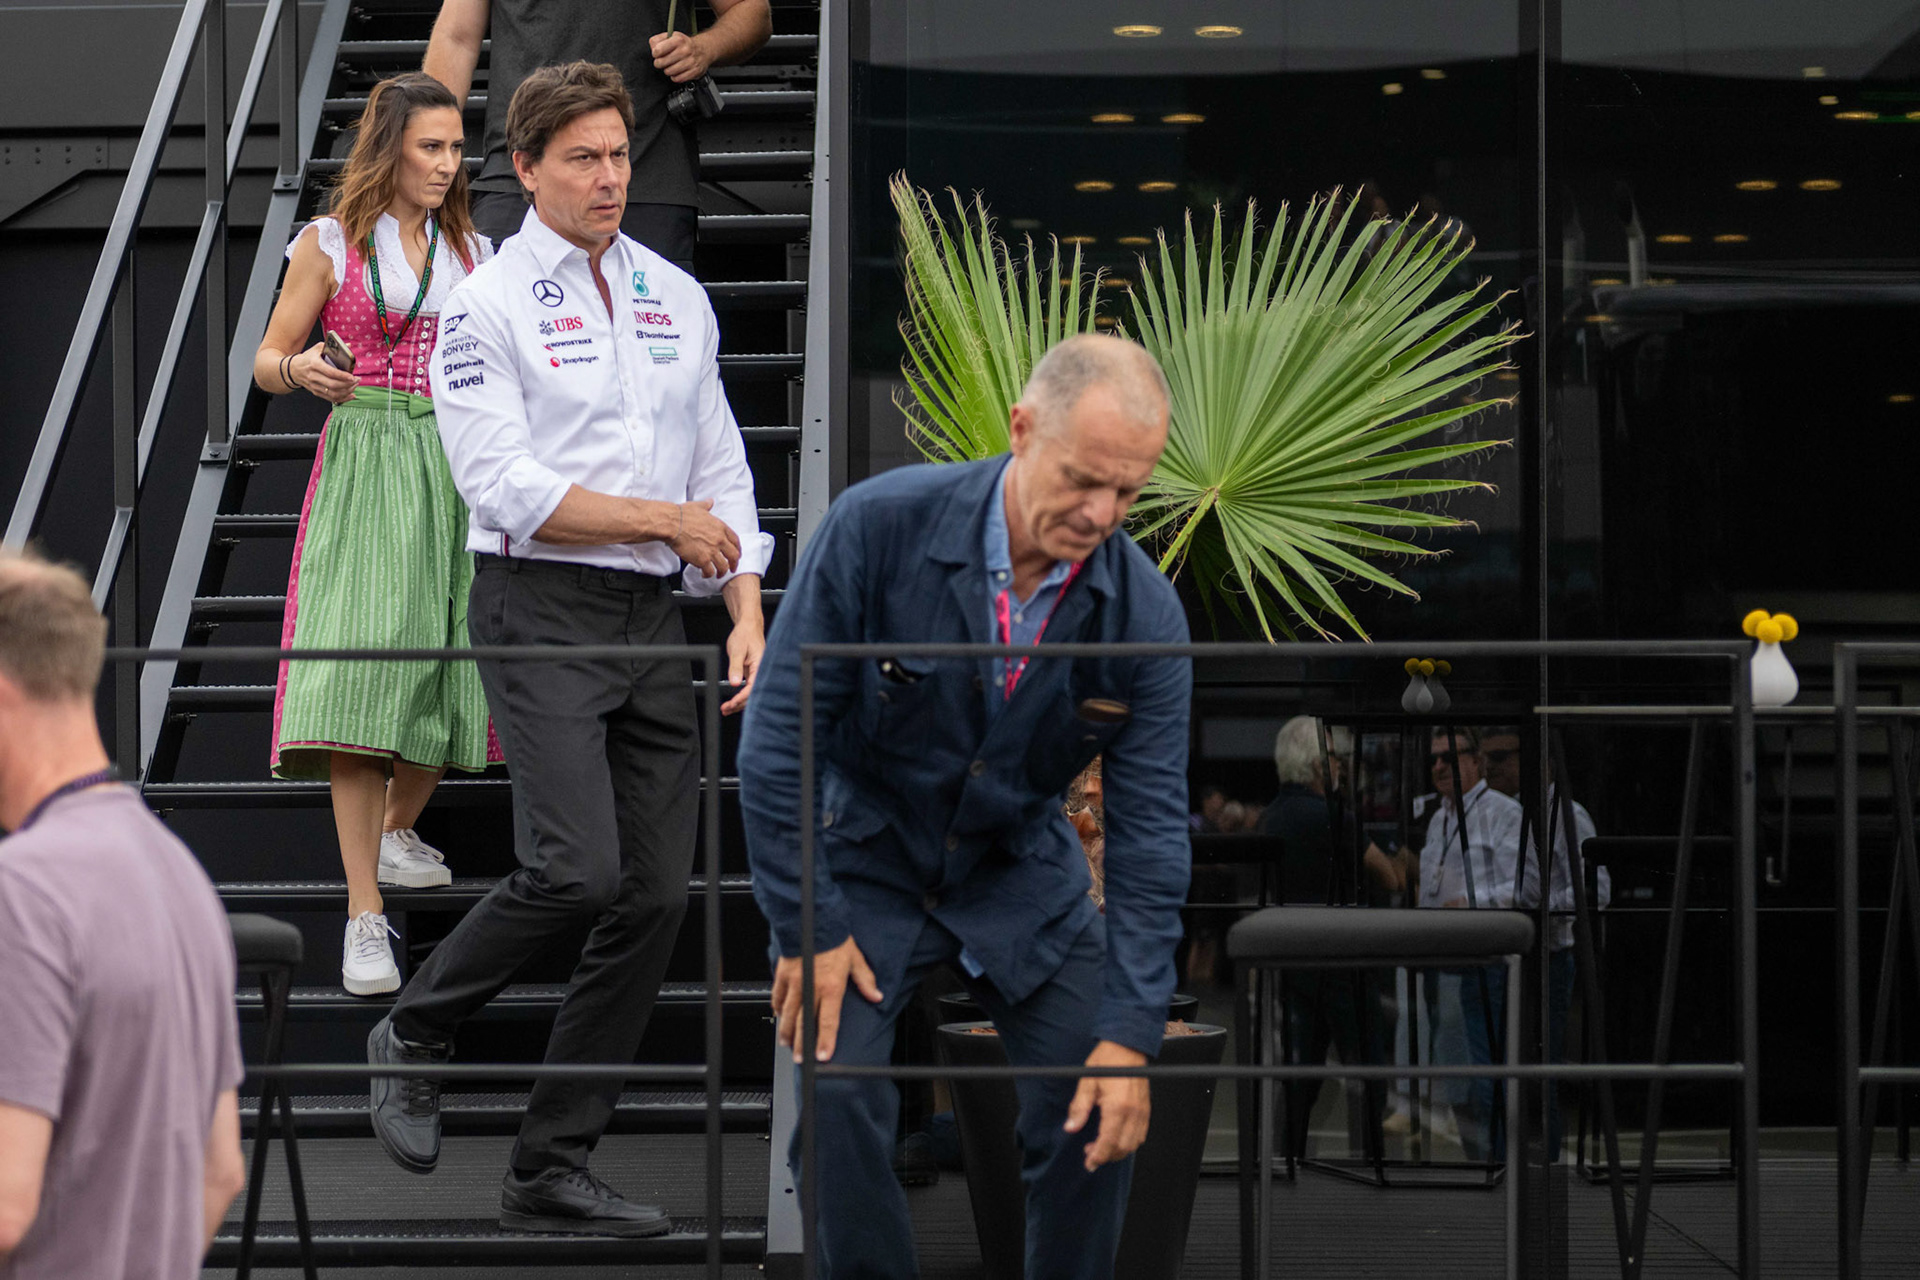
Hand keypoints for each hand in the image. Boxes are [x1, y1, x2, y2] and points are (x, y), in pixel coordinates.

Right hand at [293, 342, 356, 404]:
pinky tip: (351, 395)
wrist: (292, 370)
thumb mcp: (317, 349)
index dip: (342, 376)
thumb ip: (332, 347)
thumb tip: (348, 346)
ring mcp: (314, 386)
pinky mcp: (316, 392)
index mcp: (314, 364)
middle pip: (333, 385)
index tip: (353, 377)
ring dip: (347, 391)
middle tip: (357, 380)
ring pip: (333, 393)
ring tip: (355, 386)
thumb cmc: (307, 358)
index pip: (330, 372)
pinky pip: (331, 399)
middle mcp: (313, 376)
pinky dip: (343, 399)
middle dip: (348, 384)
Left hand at [650, 31, 712, 82]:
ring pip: (669, 72)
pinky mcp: (694, 72)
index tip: (657, 53)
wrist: (703, 50)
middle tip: (663, 61)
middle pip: (661, 63)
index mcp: (678, 40)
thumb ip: (658, 40)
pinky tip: (678, 71)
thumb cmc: (684, 44)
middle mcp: (685, 50)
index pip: (658, 50)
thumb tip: (653, 49)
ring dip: (668, 70)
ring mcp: (690, 62)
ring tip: (672, 65)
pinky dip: (675, 76)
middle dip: (659, 63)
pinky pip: (677, 79)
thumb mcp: (671, 36)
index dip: (655, 53)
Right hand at [670, 500, 741, 578]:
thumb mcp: (698, 507)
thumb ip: (706, 505)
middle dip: (734, 564)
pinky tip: (705, 574)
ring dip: (721, 572)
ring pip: (723, 566)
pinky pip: (710, 571)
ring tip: (718, 574)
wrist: (672, 523)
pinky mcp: (702, 560)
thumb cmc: (682, 515)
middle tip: (732, 568)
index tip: (736, 554)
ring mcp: (712, 550)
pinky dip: (708, 575)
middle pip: (734, 555)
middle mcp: (719, 539)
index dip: (737, 549)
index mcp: (720, 527)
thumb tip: (710, 502)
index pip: (735, 540)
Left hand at [721, 617, 763, 714]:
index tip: (732, 703)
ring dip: (738, 702)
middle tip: (726, 709)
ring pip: (749, 693)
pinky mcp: (751, 674)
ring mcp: (756, 673)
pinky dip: (739, 696)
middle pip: (752, 694)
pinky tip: (732, 702)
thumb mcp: (737, 650)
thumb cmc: (745, 635)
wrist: (747, 627)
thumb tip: (734, 683)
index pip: (752, 687)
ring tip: (726, 709)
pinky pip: (747, 688)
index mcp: (760, 666)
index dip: (742, 697)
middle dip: (739, 704)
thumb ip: (735, 667)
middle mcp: (760, 671)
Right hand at [772, 936, 882, 1062]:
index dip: (825, 1041)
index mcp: (831, 986)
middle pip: (804, 1023)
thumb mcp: (855, 959)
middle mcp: (811, 987)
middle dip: (802, 1044)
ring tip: (787, 1043)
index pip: (828, 1021)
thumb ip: (865, 980)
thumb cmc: (835, 938)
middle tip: (800, 1059)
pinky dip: (778, 1009)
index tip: (822, 1056)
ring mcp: (794, 982)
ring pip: (788, 1014)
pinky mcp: (783, 975)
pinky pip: (778, 997)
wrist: (813, 920)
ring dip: (787, 1031)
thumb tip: (877, 996)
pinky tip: (779, 1017)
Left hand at [1064, 1040, 1150, 1170]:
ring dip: (1117, 1151)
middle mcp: (1133, 1113)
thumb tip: (1070, 1127)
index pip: (1109, 1142)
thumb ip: (1079, 1108)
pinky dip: (1128, 1142)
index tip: (1089, 1163)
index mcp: (1118, 1107)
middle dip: (1106, 1156)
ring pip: (1133, 1144)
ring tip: (1100, 1146)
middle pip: (1122, 1148)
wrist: (1127, 1048)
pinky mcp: (1146, 1110)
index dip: (1098, 1156)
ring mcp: (1142, 1112)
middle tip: (1090, 1154)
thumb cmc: (1107, 1062)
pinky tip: (1116, 1138)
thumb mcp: (1087, 1083)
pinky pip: (1140, 1135)